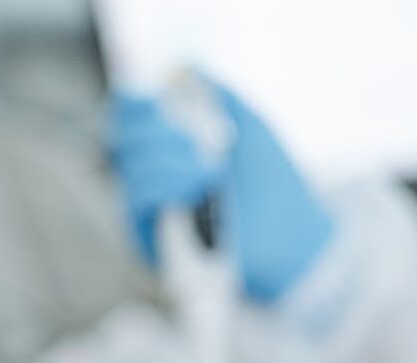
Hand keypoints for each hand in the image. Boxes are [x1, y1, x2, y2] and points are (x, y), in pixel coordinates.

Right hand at [109, 85, 334, 302]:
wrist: (290, 241)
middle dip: (158, 129)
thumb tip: (181, 67)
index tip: (157, 97)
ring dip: (169, 160)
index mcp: (174, 149)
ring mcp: (154, 211)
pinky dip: (166, 185)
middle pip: (125, 138)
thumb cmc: (277, 187)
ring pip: (132, 168)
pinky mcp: (153, 242)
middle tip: (197, 140)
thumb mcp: (250, 125)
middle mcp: (158, 178)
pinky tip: (197, 187)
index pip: (132, 120)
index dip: (136, 104)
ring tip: (208, 171)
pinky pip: (138, 201)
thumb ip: (217, 93)